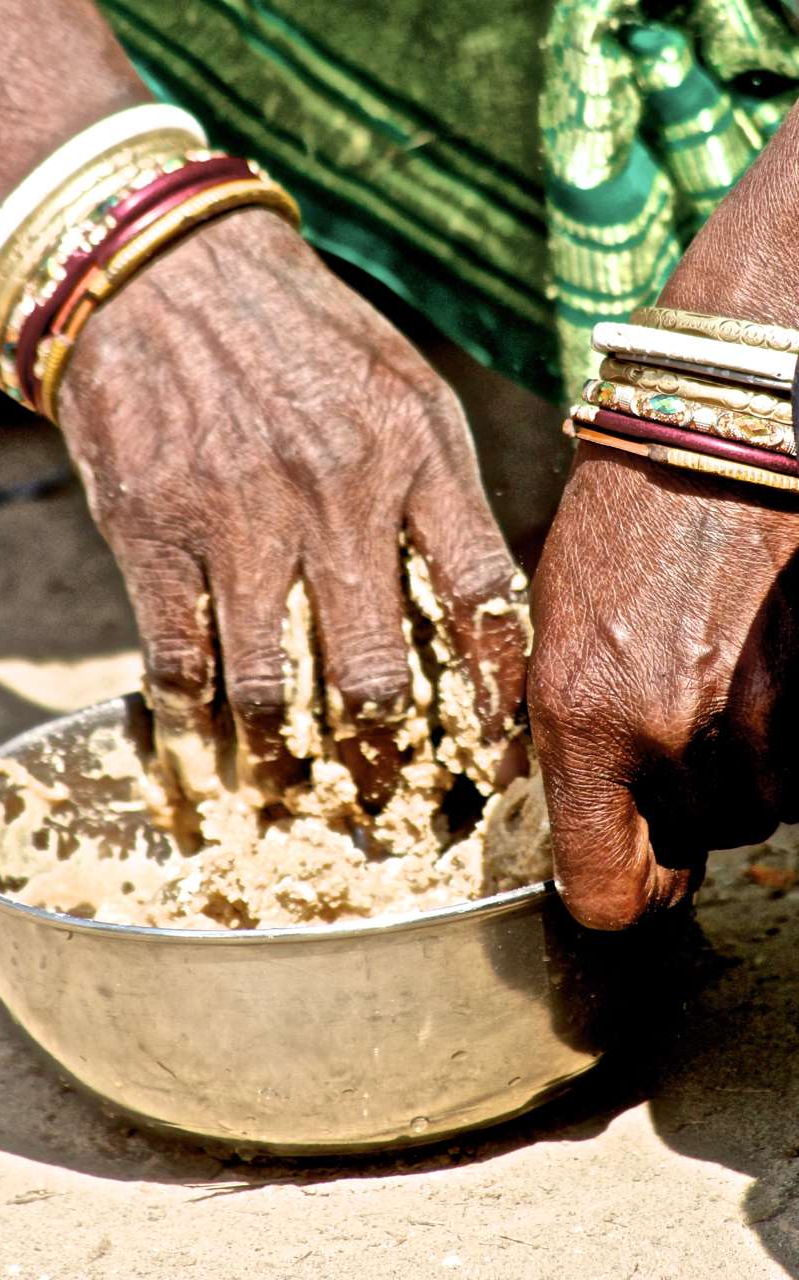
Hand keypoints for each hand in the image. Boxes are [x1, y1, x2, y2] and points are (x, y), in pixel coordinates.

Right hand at [57, 209, 527, 804]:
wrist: (167, 271)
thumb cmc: (305, 338)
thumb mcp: (407, 389)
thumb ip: (446, 492)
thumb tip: (478, 610)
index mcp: (415, 453)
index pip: (482, 597)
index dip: (494, 689)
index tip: (495, 747)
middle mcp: (335, 495)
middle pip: (373, 673)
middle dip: (383, 750)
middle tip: (387, 784)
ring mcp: (239, 519)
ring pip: (271, 688)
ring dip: (282, 753)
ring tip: (290, 779)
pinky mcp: (154, 533)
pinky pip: (181, 662)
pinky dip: (194, 720)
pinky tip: (207, 742)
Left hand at [528, 107, 798, 928]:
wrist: (725, 423)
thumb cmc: (625, 514)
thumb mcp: (559, 624)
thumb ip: (575, 736)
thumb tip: (602, 825)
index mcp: (583, 719)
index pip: (607, 895)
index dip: (618, 894)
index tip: (626, 872)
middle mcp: (674, 734)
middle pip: (695, 848)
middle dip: (684, 812)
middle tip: (678, 734)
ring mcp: (766, 716)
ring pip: (762, 806)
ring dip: (744, 767)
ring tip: (724, 675)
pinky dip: (791, 734)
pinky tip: (768, 664)